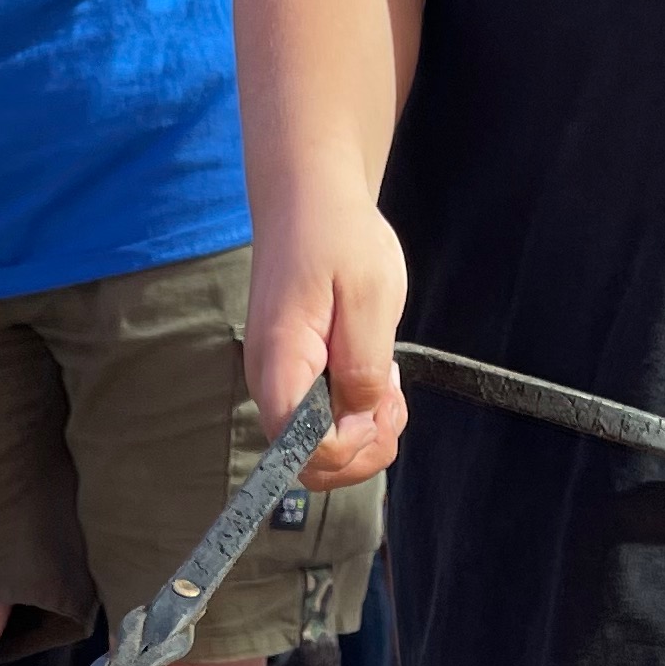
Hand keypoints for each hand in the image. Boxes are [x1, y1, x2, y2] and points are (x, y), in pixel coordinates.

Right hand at [248, 184, 406, 489]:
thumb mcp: (370, 294)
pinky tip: (377, 379)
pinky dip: (360, 418)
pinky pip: (326, 424)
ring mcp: (283, 384)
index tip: (379, 407)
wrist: (309, 200)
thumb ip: (363, 365)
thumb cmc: (337, 237)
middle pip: (309, 465)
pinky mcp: (298, 379)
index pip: (301, 450)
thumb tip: (359, 417)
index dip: (349, 448)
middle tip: (392, 402)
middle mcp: (272, 384)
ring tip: (388, 385)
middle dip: (362, 452)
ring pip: (321, 451)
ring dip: (365, 436)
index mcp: (281, 364)